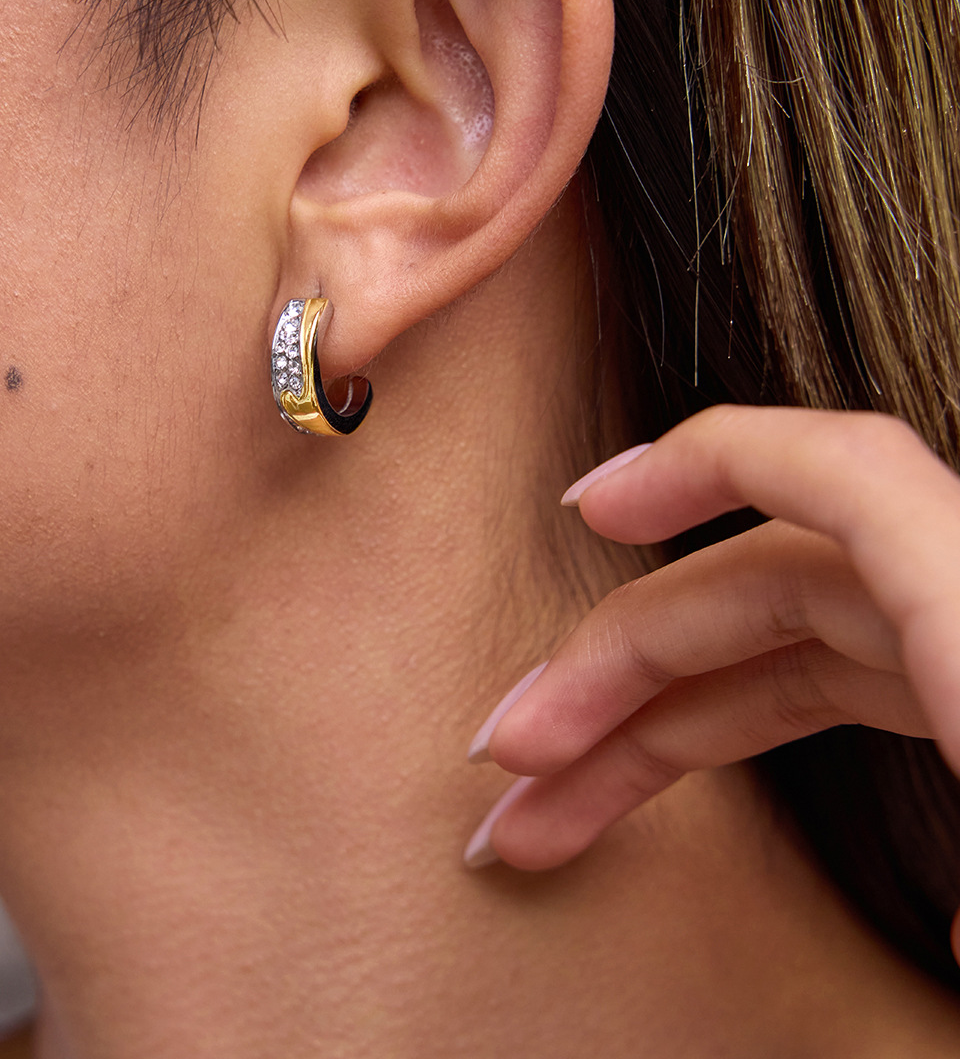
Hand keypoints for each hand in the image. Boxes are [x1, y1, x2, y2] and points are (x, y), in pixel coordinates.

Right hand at [465, 405, 959, 876]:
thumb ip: (958, 907)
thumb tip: (930, 966)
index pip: (841, 472)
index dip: (698, 466)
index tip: (587, 511)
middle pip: (764, 585)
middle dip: (614, 673)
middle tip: (516, 757)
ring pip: (782, 647)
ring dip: (654, 718)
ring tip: (555, 809)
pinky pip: (833, 680)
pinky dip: (740, 712)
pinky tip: (679, 766)